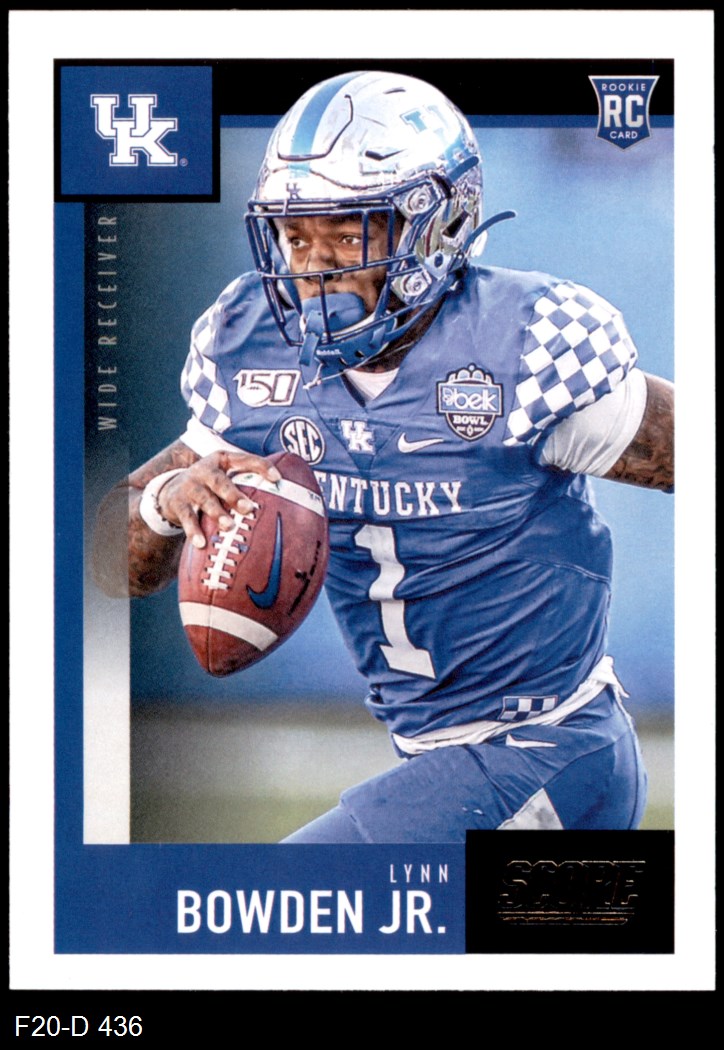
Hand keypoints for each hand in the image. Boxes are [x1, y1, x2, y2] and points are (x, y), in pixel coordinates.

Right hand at [157, 449, 281, 548]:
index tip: (278, 479)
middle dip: (235, 495)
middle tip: (250, 509)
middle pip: (221, 481)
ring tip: (228, 526)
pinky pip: (187, 518)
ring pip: (205, 499)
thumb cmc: (210, 487)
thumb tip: (285, 505)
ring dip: (217, 513)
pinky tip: (201, 543)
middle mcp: (205, 470)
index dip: (261, 466)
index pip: (245, 459)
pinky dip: (193, 531)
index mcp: (222, 461)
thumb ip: (247, 485)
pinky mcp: (177, 503)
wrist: (170, 491)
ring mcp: (190, 486)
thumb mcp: (225, 479)